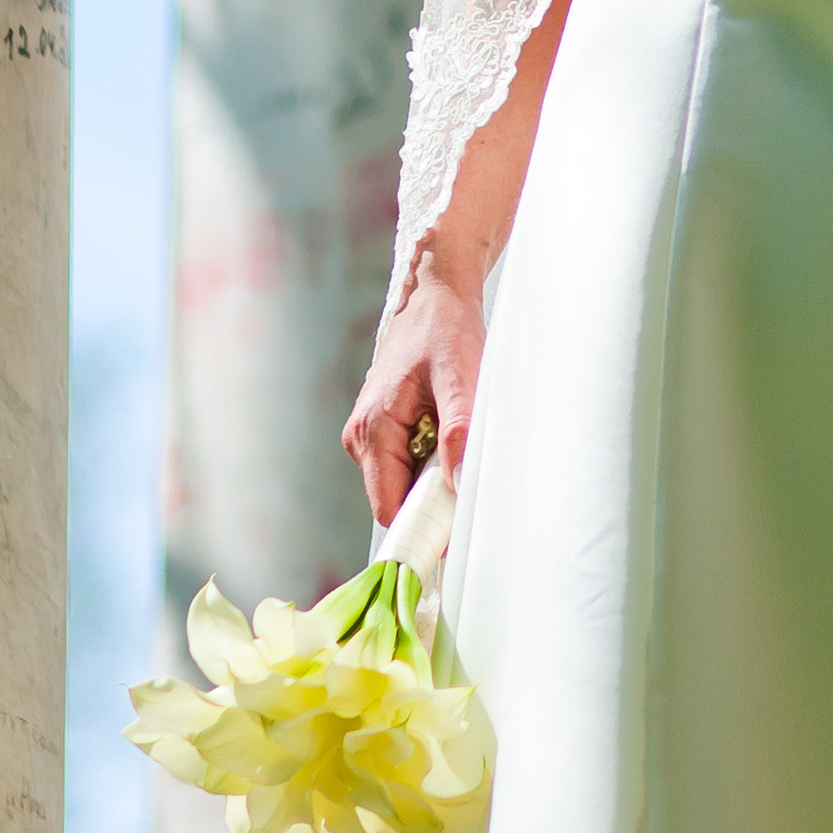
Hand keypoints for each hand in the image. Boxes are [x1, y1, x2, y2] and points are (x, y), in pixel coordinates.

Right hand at [343, 261, 486, 529]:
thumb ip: (457, 432)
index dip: (420, 526)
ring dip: (432, 481)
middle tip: (472, 486)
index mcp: (372, 430)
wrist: (434, 296)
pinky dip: (429, 464)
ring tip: (462, 449)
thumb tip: (457, 486)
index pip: (388, 507)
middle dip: (431, 502)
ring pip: (401, 485)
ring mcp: (368, 436)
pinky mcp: (381, 431)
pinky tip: (450, 439)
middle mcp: (360, 438)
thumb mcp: (460, 377)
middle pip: (394, 500)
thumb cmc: (446, 329)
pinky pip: (404, 466)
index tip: (456, 536)